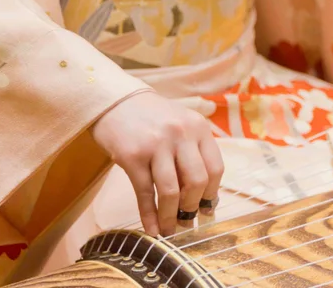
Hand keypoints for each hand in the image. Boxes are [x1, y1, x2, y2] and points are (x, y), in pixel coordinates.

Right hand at [92, 90, 223, 235]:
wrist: (116, 101)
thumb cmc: (152, 118)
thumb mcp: (181, 125)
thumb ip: (194, 153)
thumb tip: (204, 196)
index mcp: (198, 128)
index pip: (215, 168)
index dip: (212, 194)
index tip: (207, 211)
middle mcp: (181, 135)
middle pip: (196, 181)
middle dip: (192, 208)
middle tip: (187, 223)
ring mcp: (156, 145)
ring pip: (171, 191)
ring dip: (171, 217)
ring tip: (170, 230)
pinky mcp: (132, 156)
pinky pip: (145, 193)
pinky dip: (149, 215)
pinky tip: (152, 229)